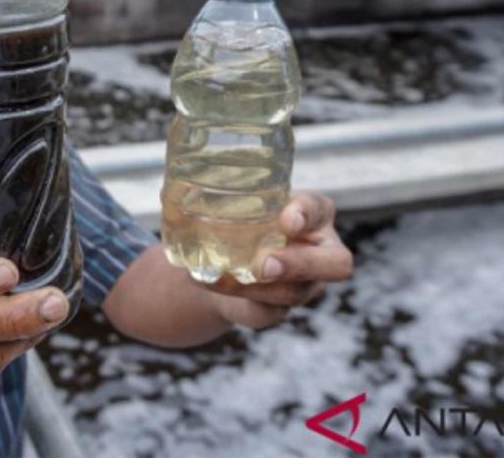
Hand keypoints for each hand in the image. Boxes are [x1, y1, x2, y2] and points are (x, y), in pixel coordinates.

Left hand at [207, 191, 352, 328]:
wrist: (222, 260)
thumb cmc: (236, 218)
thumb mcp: (229, 202)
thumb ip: (207, 195)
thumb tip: (167, 192)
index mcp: (313, 214)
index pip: (320, 209)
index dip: (307, 214)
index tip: (286, 217)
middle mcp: (318, 251)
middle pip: (335, 264)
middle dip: (301, 264)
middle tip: (265, 264)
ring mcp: (304, 285)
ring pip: (295, 292)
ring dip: (259, 286)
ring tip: (224, 275)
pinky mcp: (279, 309)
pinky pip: (268, 311)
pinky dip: (237, 298)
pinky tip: (211, 283)